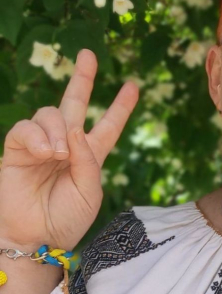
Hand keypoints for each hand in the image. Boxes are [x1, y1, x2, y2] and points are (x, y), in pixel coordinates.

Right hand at [0, 49, 138, 252]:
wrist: (34, 239)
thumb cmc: (67, 219)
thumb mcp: (90, 191)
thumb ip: (87, 158)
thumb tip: (74, 127)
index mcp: (90, 156)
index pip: (108, 126)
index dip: (120, 107)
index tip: (133, 86)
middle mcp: (67, 145)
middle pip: (75, 103)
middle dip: (82, 78)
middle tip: (88, 54)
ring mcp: (41, 145)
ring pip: (50, 113)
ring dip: (56, 129)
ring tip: (59, 155)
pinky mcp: (16, 150)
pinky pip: (24, 128)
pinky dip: (36, 135)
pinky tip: (45, 152)